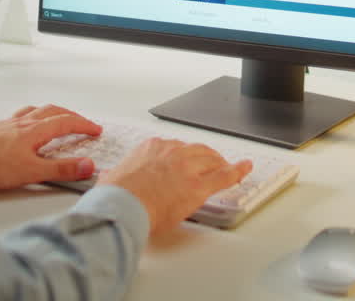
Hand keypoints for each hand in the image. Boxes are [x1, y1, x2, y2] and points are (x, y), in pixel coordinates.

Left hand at [0, 104, 101, 189]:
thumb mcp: (33, 172)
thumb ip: (61, 169)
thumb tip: (87, 165)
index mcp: (36, 130)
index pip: (67, 122)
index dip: (84, 125)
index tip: (95, 130)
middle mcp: (24, 122)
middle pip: (54, 111)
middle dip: (72, 116)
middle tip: (82, 123)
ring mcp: (10, 124)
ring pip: (36, 110)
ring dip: (52, 112)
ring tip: (57, 117)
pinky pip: (20, 115)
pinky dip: (32, 116)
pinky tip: (26, 125)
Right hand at [96, 138, 251, 237]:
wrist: (123, 206)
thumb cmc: (116, 196)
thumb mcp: (113, 177)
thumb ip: (118, 175)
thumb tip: (109, 179)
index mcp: (152, 148)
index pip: (175, 147)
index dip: (184, 156)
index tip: (185, 161)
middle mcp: (172, 152)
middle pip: (198, 150)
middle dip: (207, 157)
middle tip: (212, 163)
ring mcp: (188, 167)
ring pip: (212, 161)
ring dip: (221, 163)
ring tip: (227, 167)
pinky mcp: (199, 186)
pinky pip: (225, 175)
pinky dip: (238, 171)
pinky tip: (245, 168)